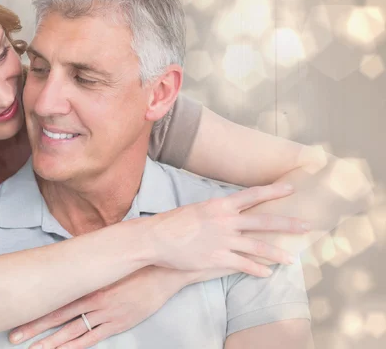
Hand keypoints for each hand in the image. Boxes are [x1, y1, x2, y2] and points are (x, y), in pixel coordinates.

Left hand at [8, 266, 196, 348]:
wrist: (162, 271)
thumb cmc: (133, 263)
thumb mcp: (106, 261)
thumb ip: (85, 266)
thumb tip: (65, 262)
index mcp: (87, 283)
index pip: (54, 298)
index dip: (35, 309)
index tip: (16, 315)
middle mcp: (92, 300)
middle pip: (57, 317)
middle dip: (34, 328)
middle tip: (13, 337)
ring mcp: (105, 314)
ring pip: (71, 332)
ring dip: (51, 343)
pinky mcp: (118, 324)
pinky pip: (92, 338)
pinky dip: (76, 347)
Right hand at [149, 183, 308, 276]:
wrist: (156, 239)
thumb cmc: (172, 223)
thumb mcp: (196, 209)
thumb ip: (215, 212)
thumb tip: (225, 211)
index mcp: (220, 205)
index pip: (253, 195)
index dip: (274, 192)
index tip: (291, 189)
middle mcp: (226, 221)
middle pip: (264, 222)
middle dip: (288, 224)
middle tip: (307, 225)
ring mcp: (223, 241)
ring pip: (258, 247)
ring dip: (278, 254)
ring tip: (292, 259)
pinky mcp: (218, 259)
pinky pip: (243, 265)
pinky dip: (257, 270)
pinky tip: (267, 274)